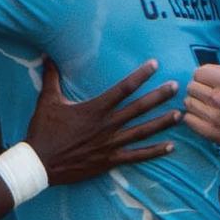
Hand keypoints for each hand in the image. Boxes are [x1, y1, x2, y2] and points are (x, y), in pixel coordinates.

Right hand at [26, 59, 179, 185]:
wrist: (40, 164)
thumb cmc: (44, 131)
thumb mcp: (47, 101)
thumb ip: (51, 77)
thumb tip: (47, 55)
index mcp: (95, 109)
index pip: (123, 88)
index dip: (140, 75)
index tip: (155, 64)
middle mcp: (107, 125)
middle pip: (139, 108)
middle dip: (160, 96)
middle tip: (177, 86)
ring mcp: (110, 144)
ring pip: (143, 131)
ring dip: (163, 122)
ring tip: (180, 114)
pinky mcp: (109, 161)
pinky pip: (137, 156)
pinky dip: (154, 151)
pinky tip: (170, 146)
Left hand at [183, 64, 219, 153]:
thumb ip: (218, 70)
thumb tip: (196, 71)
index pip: (199, 72)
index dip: (201, 76)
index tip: (206, 82)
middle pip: (191, 87)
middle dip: (197, 89)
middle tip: (206, 95)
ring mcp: (214, 116)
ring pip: (187, 102)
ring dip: (194, 103)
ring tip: (205, 106)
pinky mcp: (209, 131)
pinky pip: (187, 118)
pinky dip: (193, 117)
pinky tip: (203, 117)